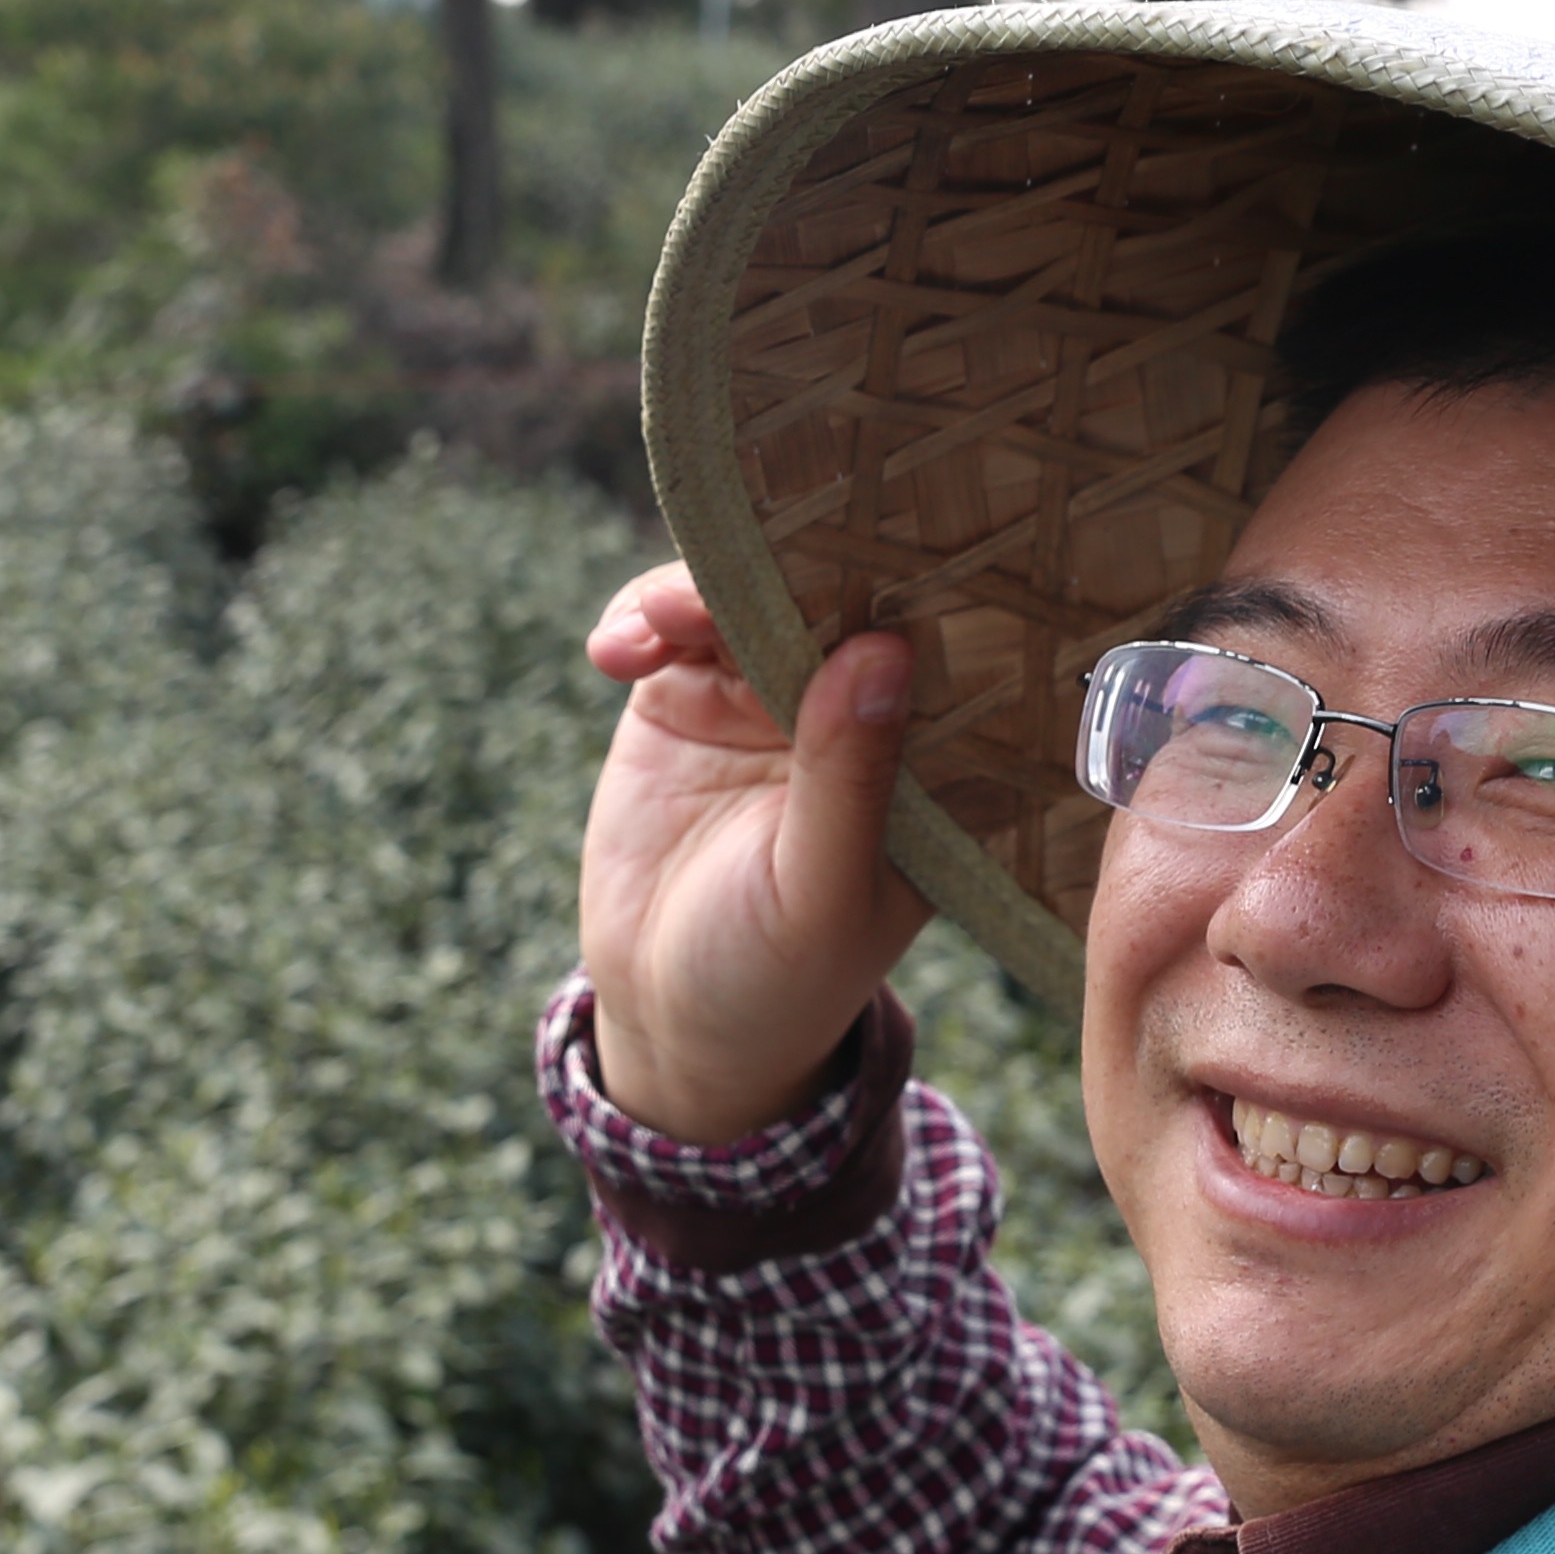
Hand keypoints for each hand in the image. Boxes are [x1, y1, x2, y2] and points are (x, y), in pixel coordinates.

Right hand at [576, 565, 929, 1142]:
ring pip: (744, 594)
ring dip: (697, 589)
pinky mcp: (686, 697)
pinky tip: (618, 650)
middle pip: (835, 597)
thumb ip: (848, 777)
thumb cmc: (777, 978)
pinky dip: (642, 617)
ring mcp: (767, 696)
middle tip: (734, 562)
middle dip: (788, 562)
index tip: (880, 536)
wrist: (670, 1017)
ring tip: (657, 624)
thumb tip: (883, 650)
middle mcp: (856, 712)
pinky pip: (667, 622)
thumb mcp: (819, 890)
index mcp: (926, 757)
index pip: (936, 648)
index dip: (913, 585)